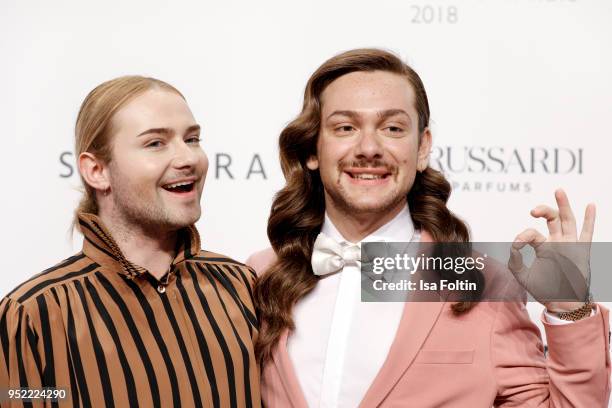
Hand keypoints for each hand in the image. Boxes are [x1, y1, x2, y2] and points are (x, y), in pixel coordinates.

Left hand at [507, 189, 595, 311]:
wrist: (562, 304)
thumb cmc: (545, 290)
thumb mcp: (523, 276)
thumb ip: (514, 262)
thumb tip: (514, 247)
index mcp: (543, 246)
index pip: (532, 233)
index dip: (522, 237)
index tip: (516, 244)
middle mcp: (557, 242)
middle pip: (552, 219)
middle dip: (544, 210)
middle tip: (533, 210)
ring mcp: (570, 245)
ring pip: (568, 220)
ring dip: (564, 205)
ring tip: (558, 190)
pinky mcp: (582, 252)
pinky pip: (587, 233)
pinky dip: (590, 219)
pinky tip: (590, 205)